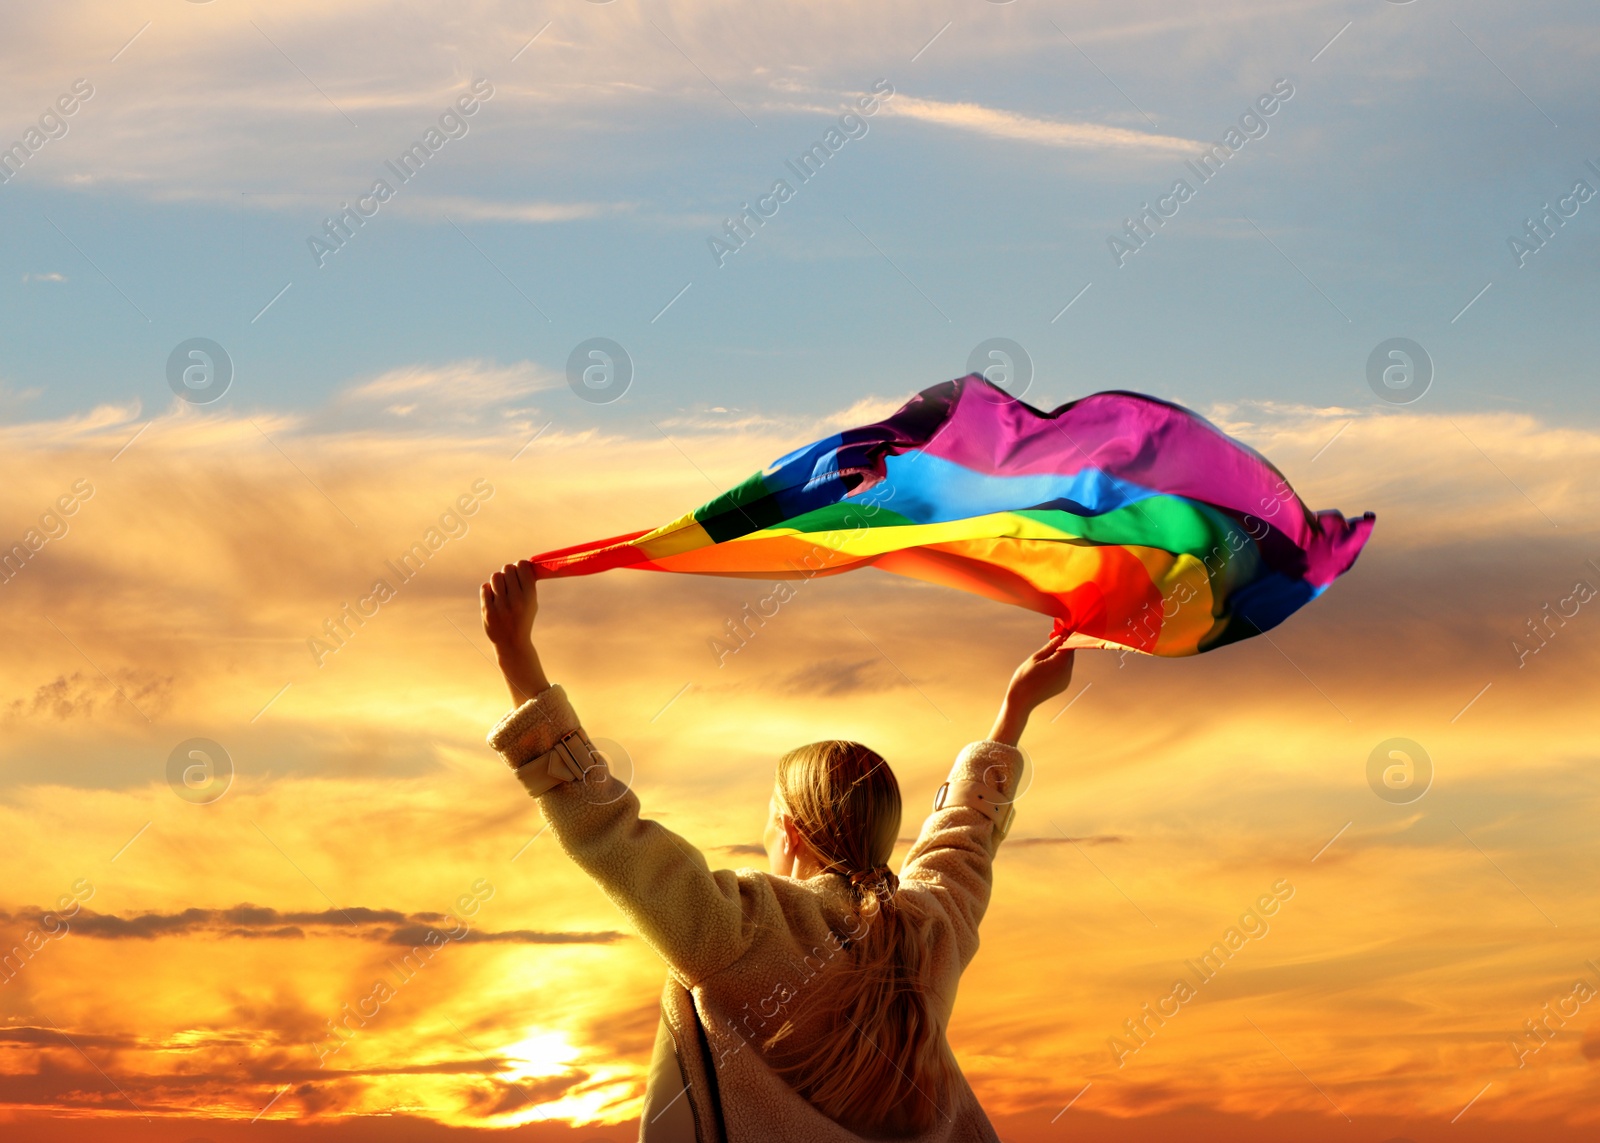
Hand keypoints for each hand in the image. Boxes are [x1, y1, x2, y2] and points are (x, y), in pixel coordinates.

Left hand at [480, 561, 548, 703]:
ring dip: (498, 580)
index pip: (522, 566)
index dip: (520, 566)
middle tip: (509, 581)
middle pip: (507, 569)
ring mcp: (501, 606)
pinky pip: (485, 588)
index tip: (520, 571)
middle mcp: (516, 600)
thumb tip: (522, 563)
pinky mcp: (487, 611)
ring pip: (495, 577)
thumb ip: (528, 584)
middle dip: (508, 572)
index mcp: (530, 596)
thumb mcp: (532, 603)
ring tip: (501, 589)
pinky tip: (493, 597)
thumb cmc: (523, 618)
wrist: (512, 644)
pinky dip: (489, 590)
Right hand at [988, 634, 1074, 746]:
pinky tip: (1047, 664)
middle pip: (1070, 653)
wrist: (1021, 701)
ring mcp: (1066, 680)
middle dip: (1063, 645)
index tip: (1058, 630)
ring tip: (1046, 653)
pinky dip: (1059, 664)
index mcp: (1060, 664)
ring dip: (1061, 655)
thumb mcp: (1035, 658)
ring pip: (1068, 661)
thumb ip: (1050, 646)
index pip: (1069, 644)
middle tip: (1051, 638)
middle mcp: (1067, 672)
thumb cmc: (1024, 678)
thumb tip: (1061, 636)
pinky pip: (1064, 670)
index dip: (1065, 636)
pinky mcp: (1063, 685)